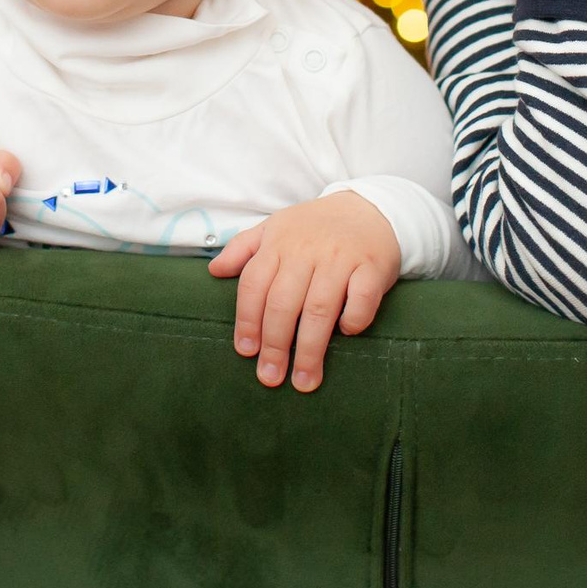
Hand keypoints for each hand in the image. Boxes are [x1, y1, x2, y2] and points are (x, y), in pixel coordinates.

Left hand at [206, 192, 401, 392]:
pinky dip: (353, 320)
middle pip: (283, 303)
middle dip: (275, 344)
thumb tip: (214, 270)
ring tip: (304, 380)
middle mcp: (307, 250)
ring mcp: (340, 258)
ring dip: (310, 349)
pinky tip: (346, 334)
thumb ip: (243, 248)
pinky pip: (361, 299)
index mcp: (279, 243)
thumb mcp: (275, 226)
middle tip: (270, 376)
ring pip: (319, 308)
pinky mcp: (372, 266)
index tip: (246, 351)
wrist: (371, 207)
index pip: (254, 285)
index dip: (247, 321)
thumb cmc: (316, 226)